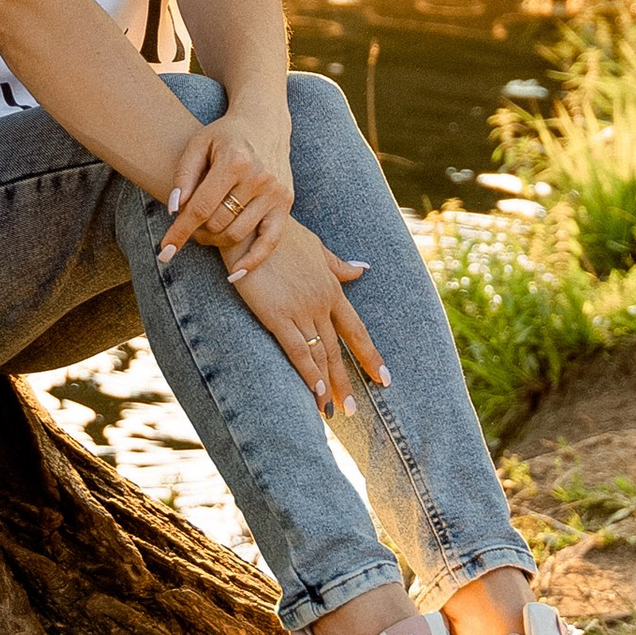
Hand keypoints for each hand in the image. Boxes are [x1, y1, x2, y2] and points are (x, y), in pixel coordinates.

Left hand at [160, 95, 292, 273]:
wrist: (265, 121)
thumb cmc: (225, 134)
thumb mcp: (198, 144)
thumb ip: (184, 175)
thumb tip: (175, 210)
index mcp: (234, 161)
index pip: (200, 207)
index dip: (179, 232)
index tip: (164, 252)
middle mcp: (258, 178)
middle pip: (218, 223)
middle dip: (197, 232)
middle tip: (189, 228)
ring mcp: (275, 192)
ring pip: (237, 234)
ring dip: (216, 241)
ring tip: (205, 232)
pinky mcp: (286, 202)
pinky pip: (270, 242)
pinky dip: (252, 261)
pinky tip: (235, 274)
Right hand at [220, 216, 385, 415]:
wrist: (252, 222)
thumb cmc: (281, 232)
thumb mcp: (315, 246)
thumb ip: (337, 265)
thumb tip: (362, 269)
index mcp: (331, 288)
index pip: (356, 329)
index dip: (369, 355)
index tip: (383, 377)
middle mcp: (321, 302)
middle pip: (339, 349)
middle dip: (349, 380)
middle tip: (356, 411)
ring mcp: (301, 310)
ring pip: (320, 354)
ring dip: (329, 385)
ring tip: (336, 412)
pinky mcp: (277, 315)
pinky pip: (297, 350)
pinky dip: (308, 372)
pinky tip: (316, 391)